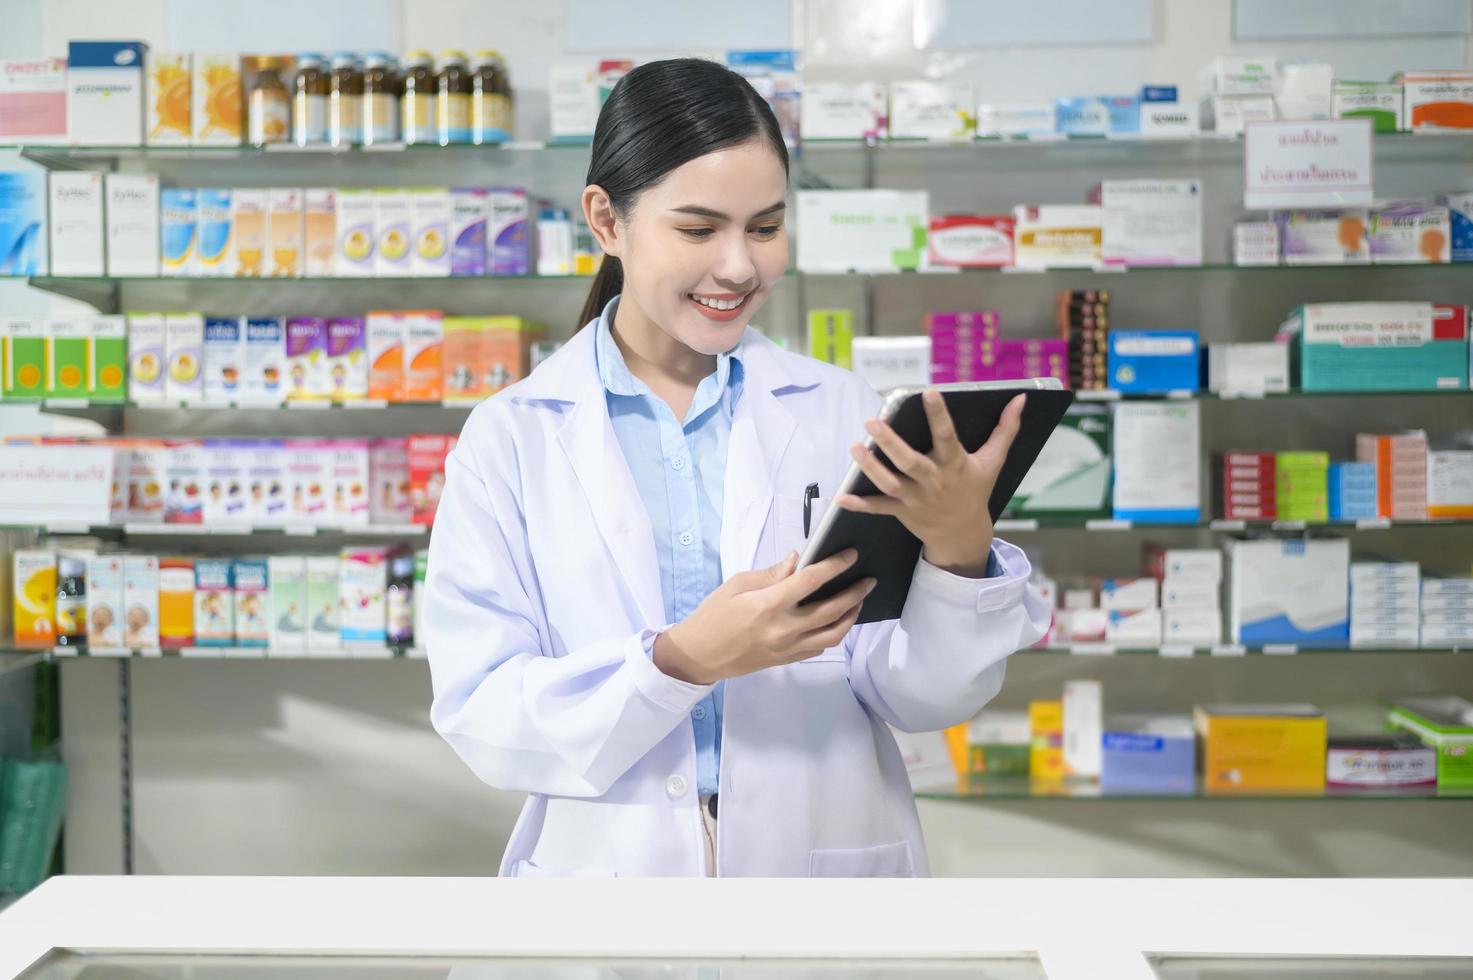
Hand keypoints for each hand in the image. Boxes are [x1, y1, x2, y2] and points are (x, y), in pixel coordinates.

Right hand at [652, 549, 875, 685]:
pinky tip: (837, 620)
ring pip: (832, 634)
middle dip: (855, 593)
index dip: (834, 566)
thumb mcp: (736, 585)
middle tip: (868, 580)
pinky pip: (819, 647)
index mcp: (769, 605)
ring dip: (850, 617)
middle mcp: (784, 629)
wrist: (698, 656)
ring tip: (858, 601)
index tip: (851, 554)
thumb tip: (797, 560)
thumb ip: (771, 574)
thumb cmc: (713, 615)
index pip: (811, 581)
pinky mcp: (787, 660)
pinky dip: (833, 633)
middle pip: (831, 610)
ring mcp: (787, 648)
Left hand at [837, 391, 1025, 576]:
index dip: (938, 414)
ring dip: (870, 467)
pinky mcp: (900, 510)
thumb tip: (1020, 399)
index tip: (928, 392)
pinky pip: (878, 508)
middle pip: (909, 462)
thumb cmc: (976, 490)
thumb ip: (1006, 429)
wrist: (963, 533)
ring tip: (855, 446)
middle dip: (890, 443)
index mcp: (954, 464)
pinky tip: (842, 497)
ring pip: (889, 483)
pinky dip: (860, 505)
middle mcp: (933, 481)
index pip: (946, 436)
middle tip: (872, 422)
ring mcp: (915, 497)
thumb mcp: (993, 461)